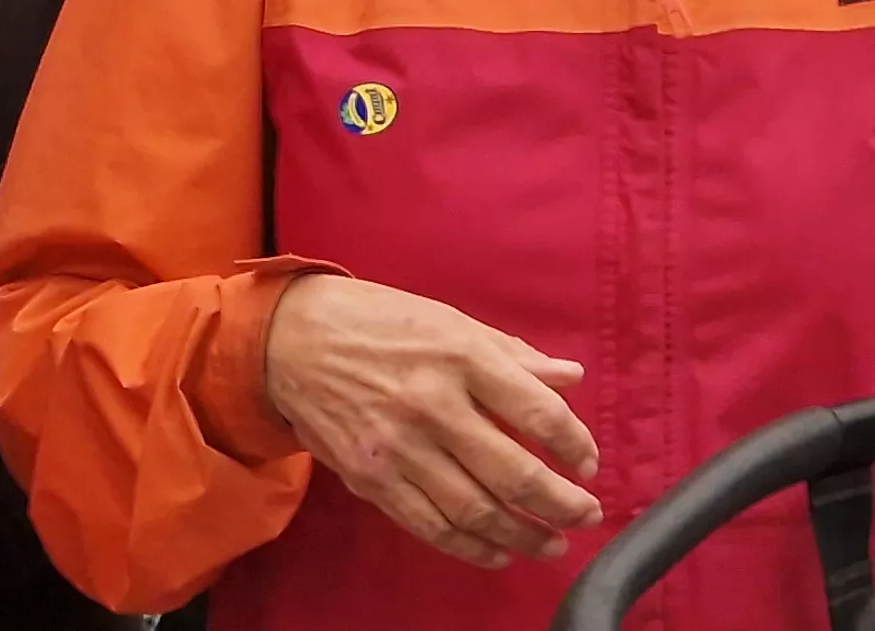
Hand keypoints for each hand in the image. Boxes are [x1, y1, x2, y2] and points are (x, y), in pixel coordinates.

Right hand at [262, 274, 601, 568]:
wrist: (287, 340)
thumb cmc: (374, 323)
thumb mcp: (448, 321)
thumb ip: (512, 355)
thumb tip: (571, 378)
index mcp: (460, 356)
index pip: (539, 413)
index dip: (576, 447)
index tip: (587, 462)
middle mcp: (432, 405)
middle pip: (515, 474)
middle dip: (562, 504)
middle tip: (586, 513)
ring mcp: (398, 447)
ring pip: (477, 510)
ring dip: (525, 535)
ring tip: (552, 541)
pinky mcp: (370, 478)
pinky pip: (430, 526)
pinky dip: (472, 547)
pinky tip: (498, 552)